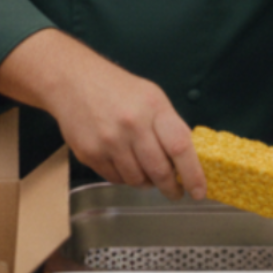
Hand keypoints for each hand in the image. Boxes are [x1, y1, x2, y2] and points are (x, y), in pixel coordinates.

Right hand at [0, 29, 205, 202]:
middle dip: (171, 187)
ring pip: (137, 180)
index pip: (180, 147)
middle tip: (175, 191)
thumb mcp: (150, 96)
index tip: (199, 191)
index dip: (193, 174)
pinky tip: (124, 163)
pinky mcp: (90, 154)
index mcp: (152, 107)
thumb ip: (167, 125)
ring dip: (146, 182)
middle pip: (159, 171)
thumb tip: (185, 160)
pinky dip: (124, 177)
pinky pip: (115, 179)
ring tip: (146, 172)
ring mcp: (109, 141)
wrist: (73, 80)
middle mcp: (132, 125)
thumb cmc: (115, 88)